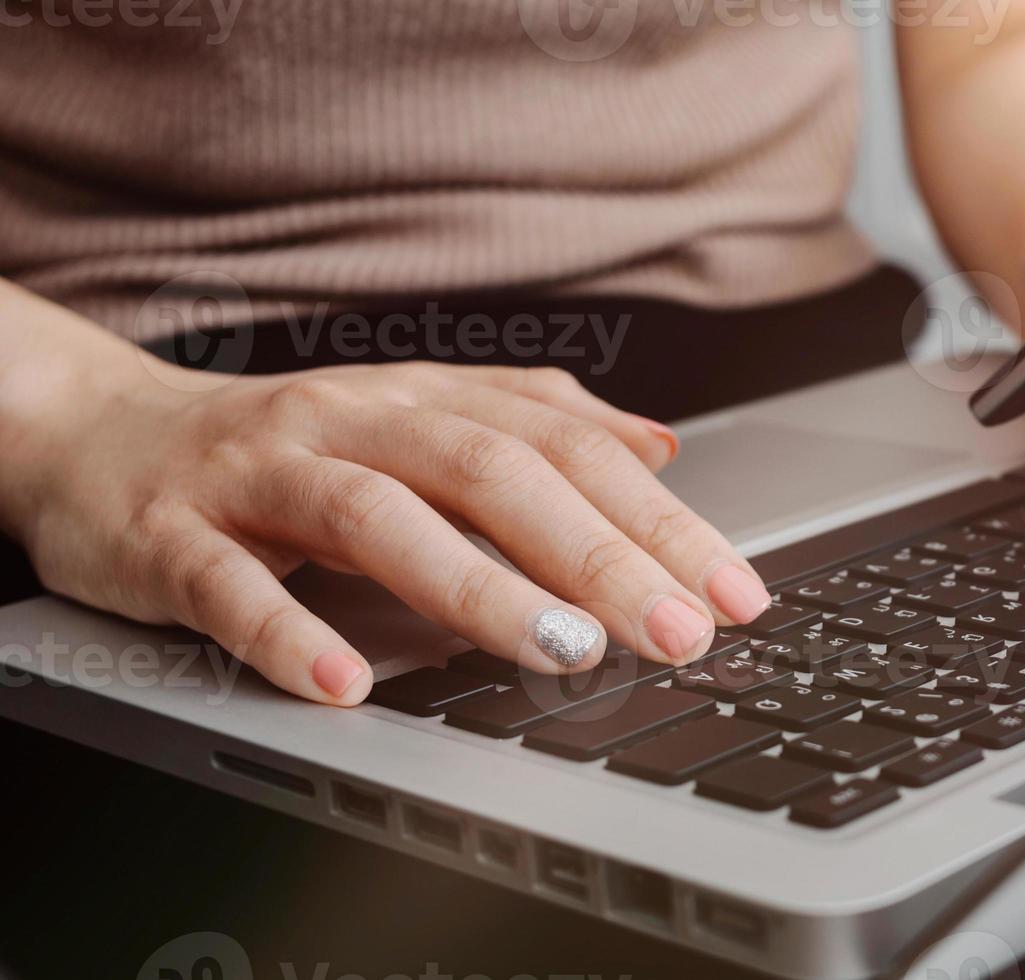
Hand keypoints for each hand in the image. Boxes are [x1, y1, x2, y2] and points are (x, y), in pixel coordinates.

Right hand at [4, 358, 772, 705]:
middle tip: (677, 627)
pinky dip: (290, 635)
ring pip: (376, 521)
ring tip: (562, 650)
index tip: (734, 589)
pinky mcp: (169, 537)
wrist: (94, 435)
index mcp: (421, 401)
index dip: (657, 518)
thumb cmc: (281, 444)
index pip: (565, 451)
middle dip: (597, 555)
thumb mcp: (415, 418)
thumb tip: (660, 446)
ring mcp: (256, 476)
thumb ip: (535, 427)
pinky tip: (349, 682)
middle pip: (492, 476)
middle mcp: (349, 424)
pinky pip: (230, 588)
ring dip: (479, 589)